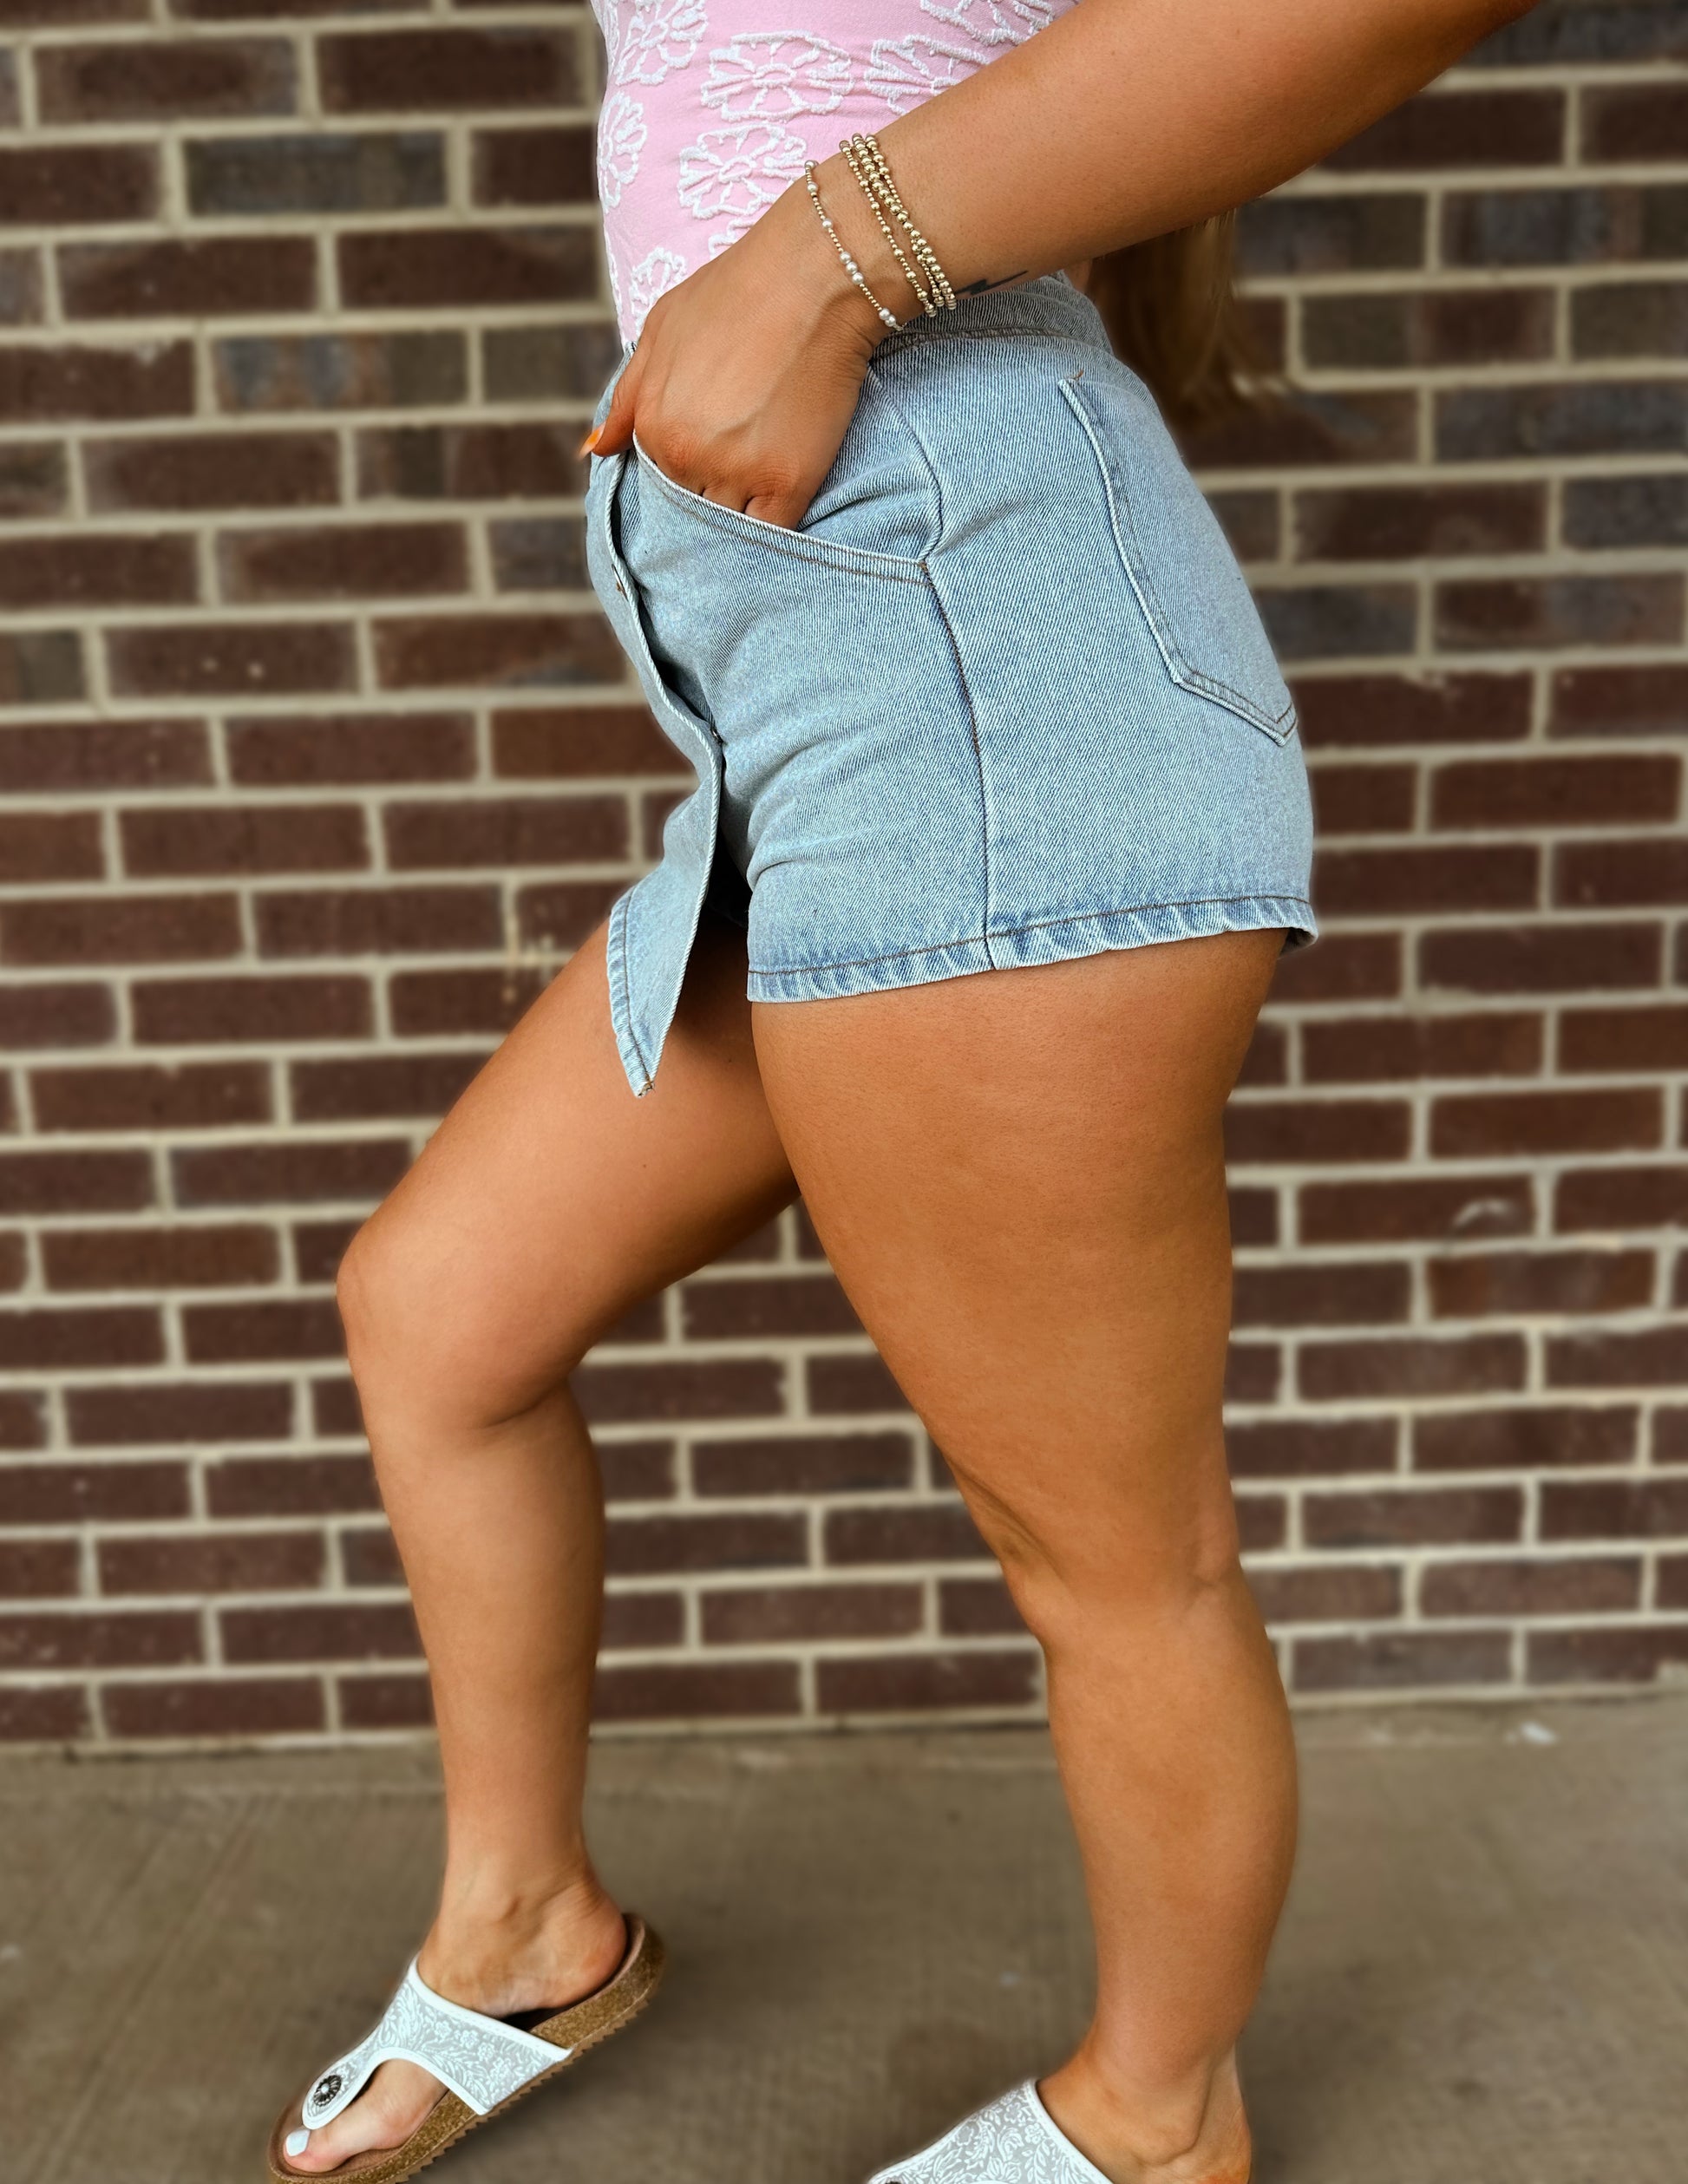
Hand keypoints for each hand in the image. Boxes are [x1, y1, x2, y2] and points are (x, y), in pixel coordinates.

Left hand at [586, 179, 890, 530]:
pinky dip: (772, 534)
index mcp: (653, 425)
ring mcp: (737, 473)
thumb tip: (593, 451)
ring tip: (760, 495)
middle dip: (709, 503)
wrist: (811, 278)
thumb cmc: (736, 293)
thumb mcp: (660, 331)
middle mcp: (686, 456)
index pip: (659, 485)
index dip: (685, 478)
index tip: (711, 463)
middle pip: (692, 512)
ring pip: (728, 529)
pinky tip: (780, 512)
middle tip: (739, 481)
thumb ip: (626, 399)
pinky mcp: (787, 483)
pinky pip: (771, 534)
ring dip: (740, 521)